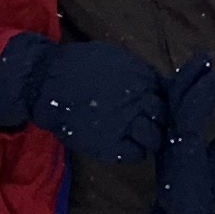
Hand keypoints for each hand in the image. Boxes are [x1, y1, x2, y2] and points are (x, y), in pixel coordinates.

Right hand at [0, 37, 167, 161]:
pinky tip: (124, 145)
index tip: (151, 108)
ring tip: (133, 136)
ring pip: (154, 138)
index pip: (169, 97)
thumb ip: (139, 73)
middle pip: (164, 118)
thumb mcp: (117, 59)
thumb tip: (156, 85)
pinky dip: (134, 152)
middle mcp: (141, 101)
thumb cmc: (78, 66)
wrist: (46, 82)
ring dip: (148, 138)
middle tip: (143, 124)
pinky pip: (136, 154)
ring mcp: (128, 124)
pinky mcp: (112, 145)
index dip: (160, 103)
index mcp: (145, 78)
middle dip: (156, 120)